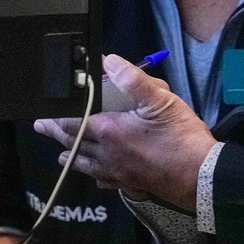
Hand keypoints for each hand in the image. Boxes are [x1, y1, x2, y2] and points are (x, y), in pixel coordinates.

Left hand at [34, 54, 216, 210]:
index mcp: (110, 131)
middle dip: (57, 134)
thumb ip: (133, 79)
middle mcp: (108, 154)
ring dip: (71, 156)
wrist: (201, 176)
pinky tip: (95, 176)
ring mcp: (118, 171)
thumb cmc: (181, 138)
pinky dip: (94, 175)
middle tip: (42, 128)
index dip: (57, 116)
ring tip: (60, 154)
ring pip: (86, 163)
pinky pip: (104, 179)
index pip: (74, 122)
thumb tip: (109, 61)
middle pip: (75, 143)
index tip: (43, 114)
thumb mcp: (161, 100)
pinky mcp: (131, 182)